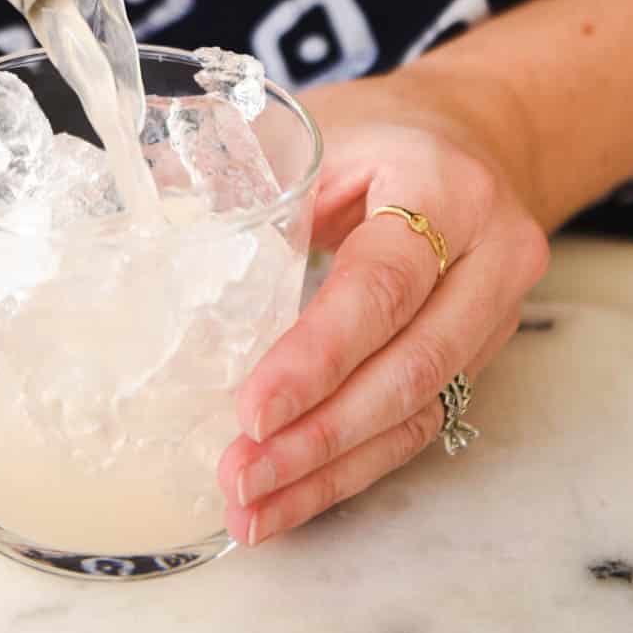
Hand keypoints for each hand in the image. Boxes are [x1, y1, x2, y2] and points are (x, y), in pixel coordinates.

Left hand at [219, 68, 549, 545]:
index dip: (318, 355)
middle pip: (410, 366)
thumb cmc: (380, 129)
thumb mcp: (318, 127)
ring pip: (418, 410)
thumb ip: (243, 166)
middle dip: (319, 434)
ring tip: (252, 506)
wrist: (477, 133)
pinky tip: (293, 496)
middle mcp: (489, 256)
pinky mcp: (480, 355)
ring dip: (330, 468)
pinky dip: (352, 467)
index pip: (382, 286)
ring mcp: (495, 313)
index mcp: (442, 187)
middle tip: (240, 474)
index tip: (253, 410)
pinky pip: (419, 424)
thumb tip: (137, 195)